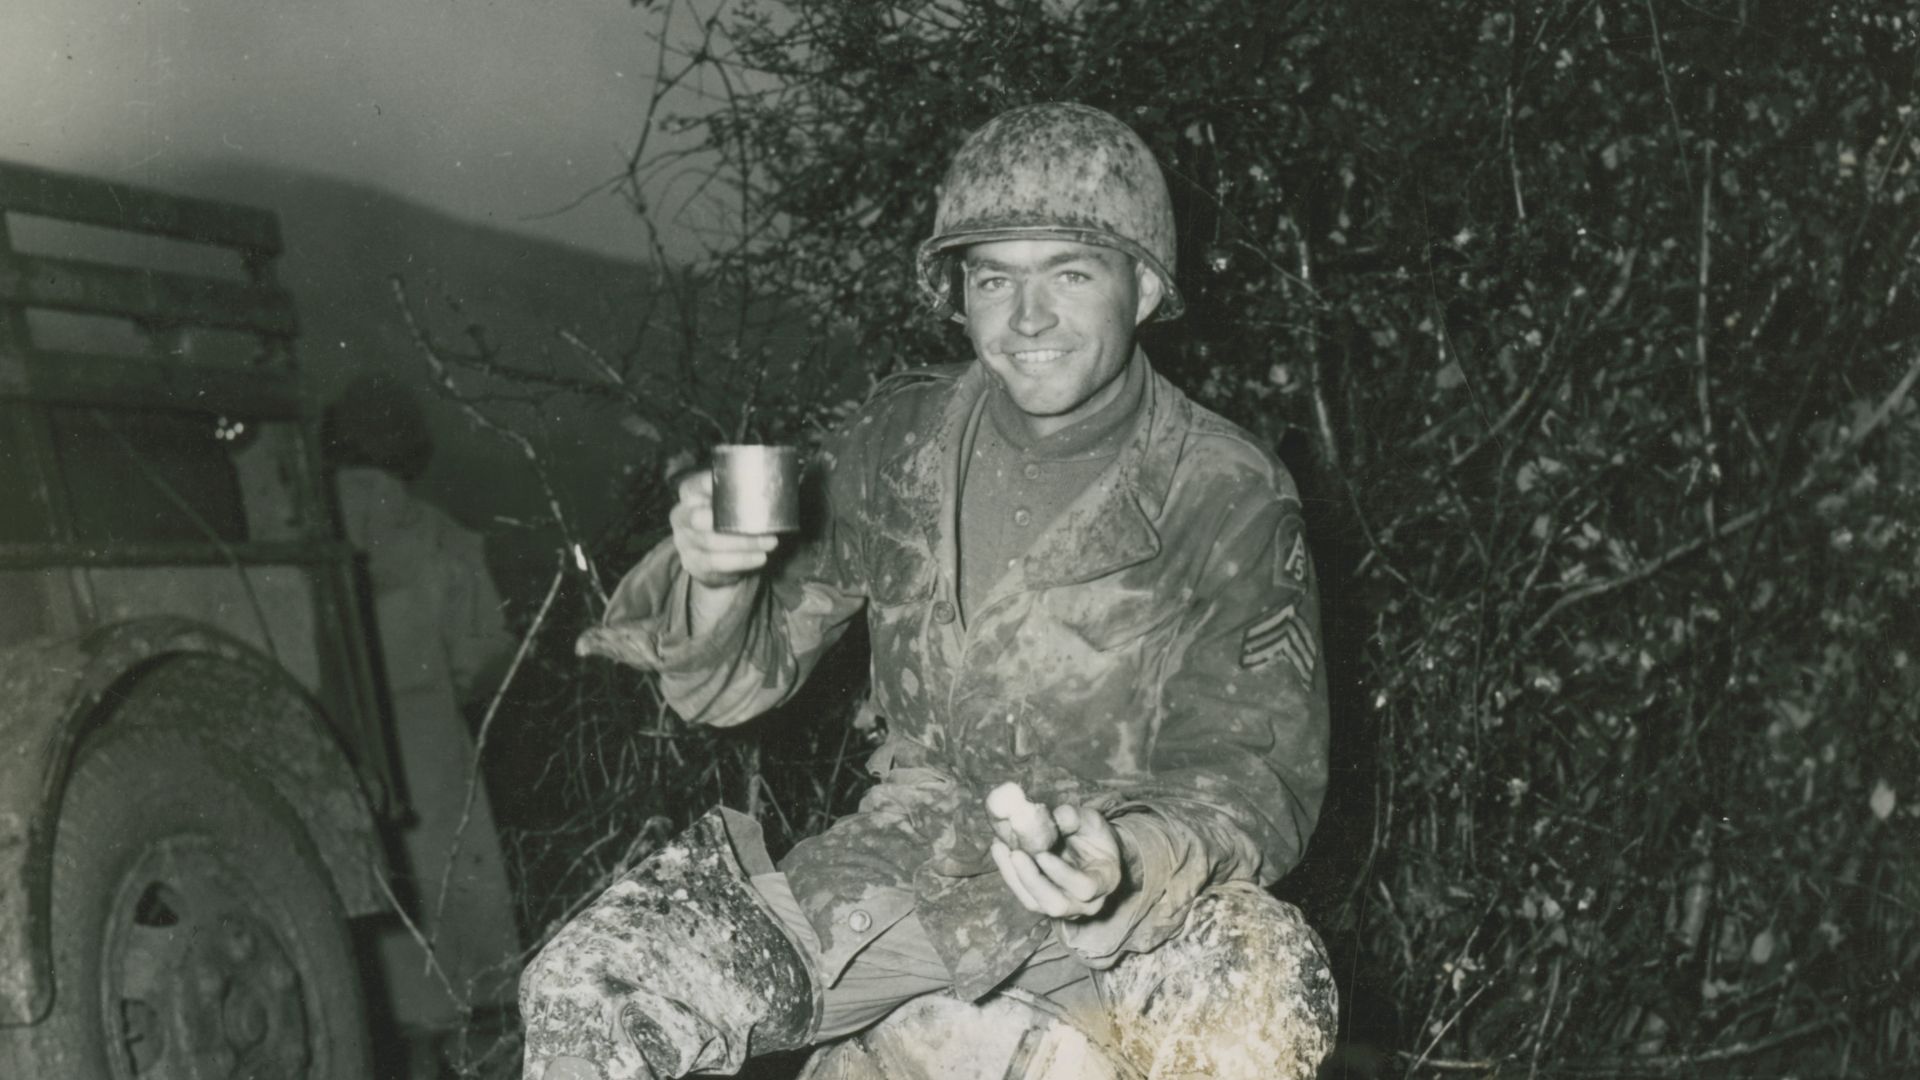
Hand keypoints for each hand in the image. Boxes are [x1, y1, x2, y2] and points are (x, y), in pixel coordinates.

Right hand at [670, 469, 778, 588]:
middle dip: (730, 521)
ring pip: (711, 542)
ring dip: (744, 543)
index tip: (747, 488)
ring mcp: (684, 541)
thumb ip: (740, 493)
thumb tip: (776, 483)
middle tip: (760, 523)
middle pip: (699, 517)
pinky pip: (717, 562)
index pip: (697, 484)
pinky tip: (760, 557)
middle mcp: (681, 516)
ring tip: (770, 542)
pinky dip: (741, 560)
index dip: (717, 486)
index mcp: (689, 493)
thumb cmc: (725, 523)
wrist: (713, 561)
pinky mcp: (694, 563)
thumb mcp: (728, 504)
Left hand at [990, 803, 1123, 919]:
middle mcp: (1086, 903)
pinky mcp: (1042, 902)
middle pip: (1057, 904)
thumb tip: (1054, 816)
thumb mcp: (1090, 820)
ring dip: (1015, 877)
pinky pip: (1023, 894)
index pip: (1085, 887)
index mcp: (1105, 881)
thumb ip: (1074, 818)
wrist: (1091, 849)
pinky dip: (1009, 873)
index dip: (1063, 874)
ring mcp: (1063, 907)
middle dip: (1033, 880)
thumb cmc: (1093, 834)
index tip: (1042, 854)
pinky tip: (1000, 848)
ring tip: (1001, 847)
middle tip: (1015, 853)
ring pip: (1035, 903)